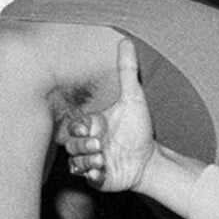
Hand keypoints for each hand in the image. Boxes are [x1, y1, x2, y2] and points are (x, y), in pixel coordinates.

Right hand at [64, 39, 157, 193]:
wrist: (150, 159)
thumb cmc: (139, 128)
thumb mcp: (133, 98)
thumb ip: (127, 71)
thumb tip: (126, 42)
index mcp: (91, 125)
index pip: (72, 125)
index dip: (79, 128)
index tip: (94, 128)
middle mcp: (86, 142)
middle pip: (68, 144)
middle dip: (82, 144)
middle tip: (100, 144)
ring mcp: (89, 160)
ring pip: (73, 161)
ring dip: (87, 159)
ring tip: (104, 158)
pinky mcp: (94, 177)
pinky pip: (83, 176)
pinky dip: (91, 173)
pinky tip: (104, 170)